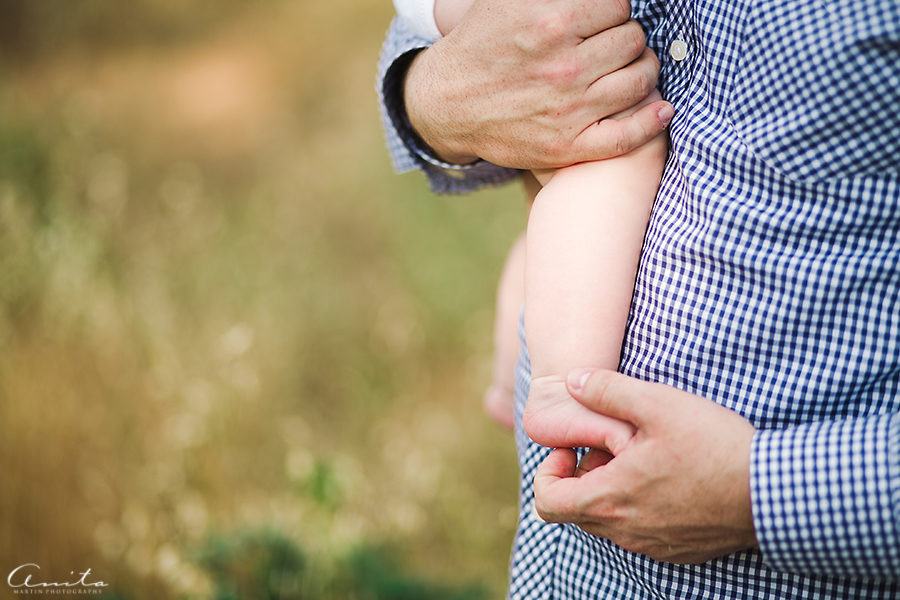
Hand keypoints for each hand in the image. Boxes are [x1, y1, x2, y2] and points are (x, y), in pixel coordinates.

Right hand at [404, 0, 672, 166]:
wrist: (447, 104)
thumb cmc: (480, 46)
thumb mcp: (508, 0)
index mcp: (551, 22)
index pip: (619, 5)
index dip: (614, 10)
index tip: (602, 20)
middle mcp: (564, 66)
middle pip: (633, 40)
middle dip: (627, 38)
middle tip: (612, 45)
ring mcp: (569, 110)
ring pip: (640, 81)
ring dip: (642, 71)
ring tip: (628, 70)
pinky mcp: (567, 145)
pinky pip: (628, 135)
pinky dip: (652, 120)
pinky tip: (661, 109)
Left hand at [533, 368, 758, 563]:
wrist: (774, 492)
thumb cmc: (713, 446)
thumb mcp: (657, 404)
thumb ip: (608, 391)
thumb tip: (572, 382)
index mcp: (610, 500)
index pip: (547, 502)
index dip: (549, 471)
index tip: (576, 448)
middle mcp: (625, 532)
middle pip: (577, 510)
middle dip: (584, 475)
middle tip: (614, 446)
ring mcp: (652, 546)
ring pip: (609, 521)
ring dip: (612, 490)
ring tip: (644, 457)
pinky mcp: (678, 550)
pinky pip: (640, 532)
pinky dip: (639, 506)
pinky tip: (669, 477)